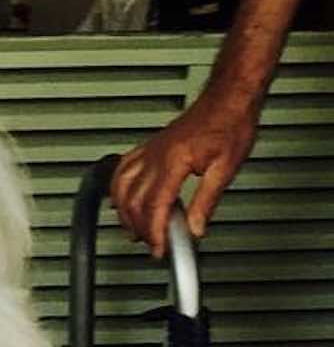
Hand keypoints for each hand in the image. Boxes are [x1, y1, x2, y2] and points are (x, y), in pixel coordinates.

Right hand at [111, 85, 257, 257]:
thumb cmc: (230, 124)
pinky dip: (116, 190)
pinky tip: (121, 199)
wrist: (227, 98)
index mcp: (174, 162)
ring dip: (123, 213)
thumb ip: (206, 201)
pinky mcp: (148, 148)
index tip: (160, 248)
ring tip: (135, 229)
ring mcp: (148, 152)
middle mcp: (155, 157)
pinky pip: (120, 171)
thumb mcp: (226, 167)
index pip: (155, 206)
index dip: (155, 232)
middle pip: (133, 202)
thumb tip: (196, 229)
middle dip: (140, 228)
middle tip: (153, 242)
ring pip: (120, 188)